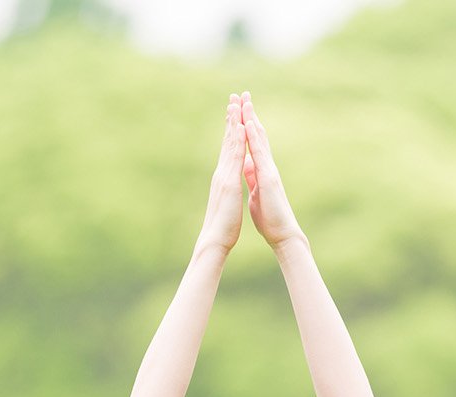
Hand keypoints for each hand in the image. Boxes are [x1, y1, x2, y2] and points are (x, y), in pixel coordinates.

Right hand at [199, 94, 246, 255]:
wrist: (215, 239)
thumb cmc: (222, 225)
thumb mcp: (227, 202)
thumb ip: (228, 189)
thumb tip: (228, 183)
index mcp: (224, 177)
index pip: (229, 150)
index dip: (231, 131)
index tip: (234, 114)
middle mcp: (222, 172)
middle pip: (227, 141)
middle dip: (231, 119)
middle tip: (233, 98)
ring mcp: (224, 175)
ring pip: (229, 144)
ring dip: (233, 123)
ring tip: (235, 103)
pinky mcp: (228, 182)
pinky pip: (234, 157)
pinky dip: (237, 141)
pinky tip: (240, 127)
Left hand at [239, 93, 305, 250]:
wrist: (283, 233)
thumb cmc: (270, 218)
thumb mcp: (257, 193)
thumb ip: (253, 179)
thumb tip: (247, 168)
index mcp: (261, 171)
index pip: (252, 144)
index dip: (246, 127)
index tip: (239, 111)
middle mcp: (267, 166)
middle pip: (257, 136)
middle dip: (250, 115)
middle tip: (244, 95)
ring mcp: (269, 170)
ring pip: (259, 140)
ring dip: (252, 119)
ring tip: (246, 101)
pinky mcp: (269, 177)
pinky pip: (260, 153)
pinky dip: (254, 138)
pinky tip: (250, 125)